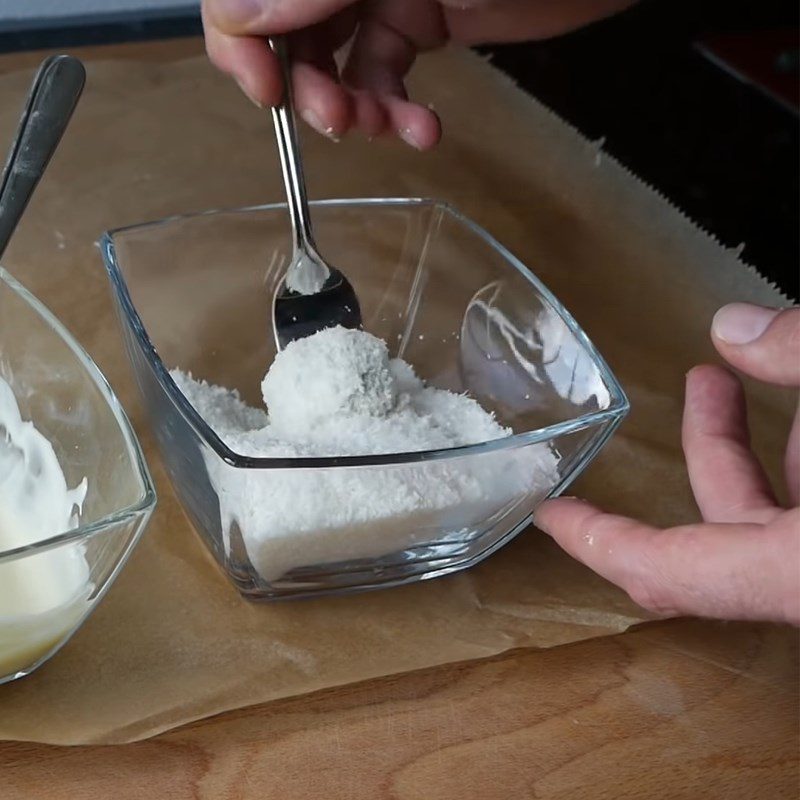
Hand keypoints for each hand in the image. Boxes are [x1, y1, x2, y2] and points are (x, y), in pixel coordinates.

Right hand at [201, 0, 635, 147]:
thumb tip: (241, 16)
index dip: (241, 38)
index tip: (269, 90)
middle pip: (283, 29)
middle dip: (303, 84)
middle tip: (336, 121)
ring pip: (332, 61)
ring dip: (352, 108)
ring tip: (384, 129)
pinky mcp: (419, 21)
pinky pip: (384, 75)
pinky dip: (396, 112)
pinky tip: (420, 130)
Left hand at [535, 303, 799, 624]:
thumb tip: (731, 328)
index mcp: (795, 569)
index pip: (665, 570)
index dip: (596, 542)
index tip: (549, 513)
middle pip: (725, 530)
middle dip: (709, 445)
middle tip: (704, 380)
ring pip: (777, 518)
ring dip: (765, 446)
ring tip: (761, 376)